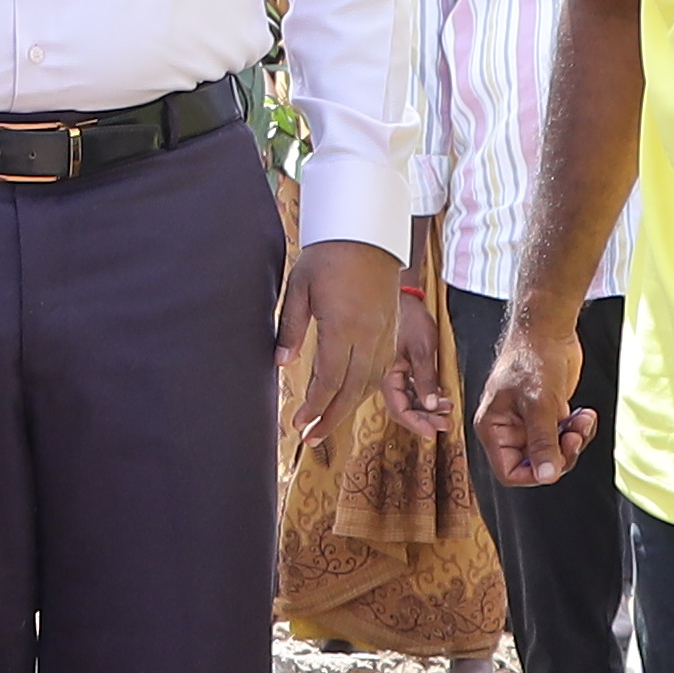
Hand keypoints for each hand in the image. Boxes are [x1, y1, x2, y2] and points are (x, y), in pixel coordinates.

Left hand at [275, 238, 401, 465]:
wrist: (368, 234)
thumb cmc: (328, 257)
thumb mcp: (298, 288)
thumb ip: (291, 328)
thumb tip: (281, 363)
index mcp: (343, 327)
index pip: (329, 380)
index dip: (314, 406)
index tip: (299, 422)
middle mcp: (369, 336)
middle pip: (352, 390)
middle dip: (331, 418)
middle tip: (311, 438)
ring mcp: (384, 334)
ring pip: (371, 383)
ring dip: (349, 407)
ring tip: (327, 424)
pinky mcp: (392, 330)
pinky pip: (381, 369)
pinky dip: (365, 388)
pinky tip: (350, 396)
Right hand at [379, 288, 453, 438]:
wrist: (404, 296)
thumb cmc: (409, 317)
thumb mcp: (422, 349)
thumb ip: (425, 378)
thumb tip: (430, 405)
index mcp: (385, 375)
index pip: (398, 409)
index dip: (416, 424)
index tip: (434, 433)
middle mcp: (386, 377)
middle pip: (403, 408)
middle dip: (425, 419)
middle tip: (446, 423)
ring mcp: (393, 372)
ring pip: (408, 400)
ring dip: (427, 408)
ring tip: (447, 409)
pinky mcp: (400, 366)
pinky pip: (411, 388)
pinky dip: (425, 395)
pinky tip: (441, 396)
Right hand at [473, 311, 595, 489]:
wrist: (548, 329)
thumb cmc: (531, 358)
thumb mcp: (539, 405)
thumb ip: (543, 443)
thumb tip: (547, 475)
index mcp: (494, 428)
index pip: (509, 472)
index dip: (535, 475)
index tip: (556, 462)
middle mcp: (509, 428)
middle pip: (536, 464)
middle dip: (561, 453)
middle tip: (574, 437)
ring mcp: (529, 422)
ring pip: (554, 451)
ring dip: (574, 440)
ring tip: (583, 421)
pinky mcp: (548, 414)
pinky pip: (564, 436)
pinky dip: (579, 429)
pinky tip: (585, 414)